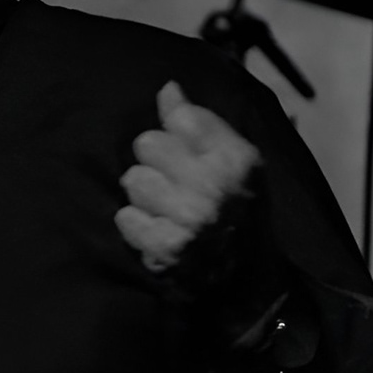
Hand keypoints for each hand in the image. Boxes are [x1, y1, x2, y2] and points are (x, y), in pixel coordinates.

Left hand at [115, 79, 265, 288]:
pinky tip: (157, 232)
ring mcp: (190, 219)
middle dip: (155, 163)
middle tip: (174, 186)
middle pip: (148, 144)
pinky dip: (136, 226)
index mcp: (237, 158)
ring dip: (144, 197)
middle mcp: (216, 186)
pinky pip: (125, 217)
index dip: (175, 133)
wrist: (247, 284)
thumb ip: (200, 122)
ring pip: (133, 180)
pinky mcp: (167, 248)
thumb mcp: (234, 162)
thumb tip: (168, 88)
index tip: (185, 152)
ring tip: (166, 211)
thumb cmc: (237, 214)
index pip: (182, 117)